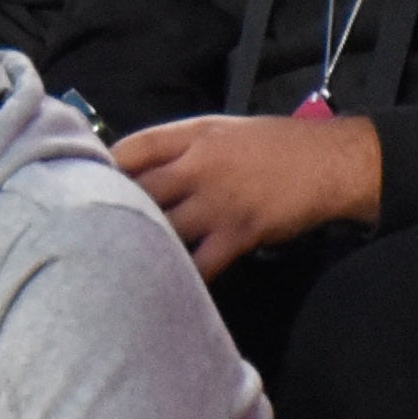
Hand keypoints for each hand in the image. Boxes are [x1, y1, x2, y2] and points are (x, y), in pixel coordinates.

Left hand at [113, 111, 386, 278]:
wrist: (331, 163)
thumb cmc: (278, 145)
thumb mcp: (225, 130)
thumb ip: (184, 147)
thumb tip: (145, 171)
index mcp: (194, 135)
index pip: (131, 148)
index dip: (103, 168)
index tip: (86, 186)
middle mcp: (199, 165)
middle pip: (138, 189)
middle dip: (111, 209)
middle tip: (90, 233)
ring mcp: (217, 200)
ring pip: (161, 227)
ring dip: (140, 245)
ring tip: (117, 265)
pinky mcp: (238, 232)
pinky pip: (198, 264)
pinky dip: (180, 278)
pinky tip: (165, 287)